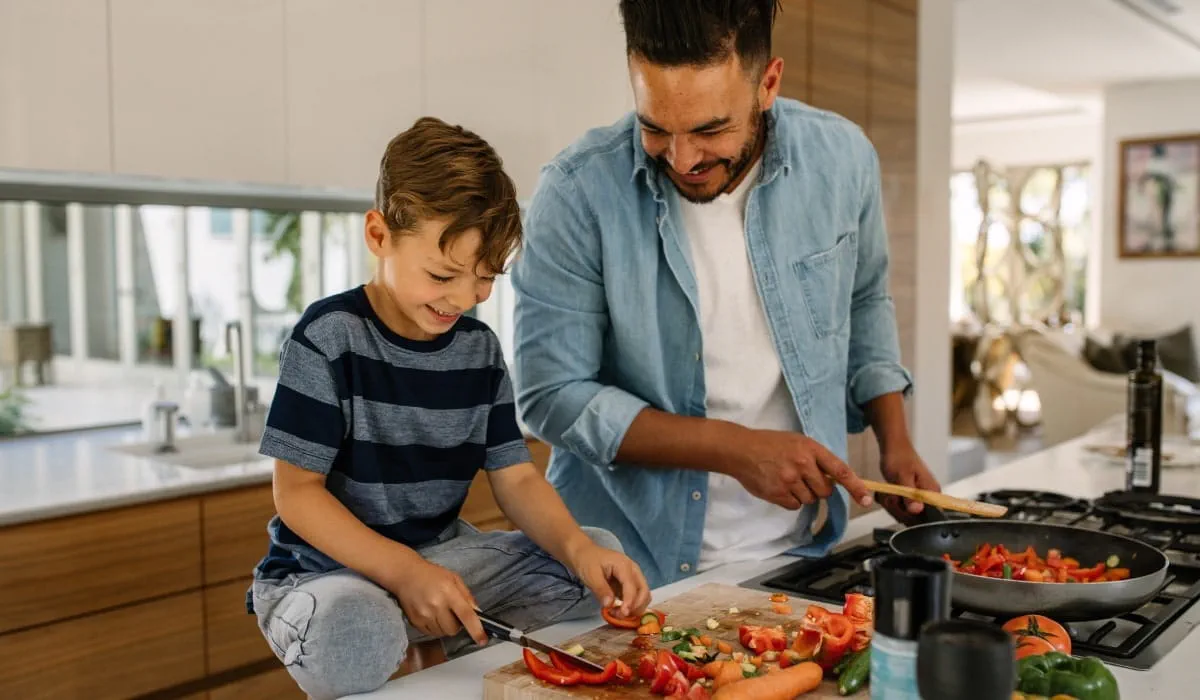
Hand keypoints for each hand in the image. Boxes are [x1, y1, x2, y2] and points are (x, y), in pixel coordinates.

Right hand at [387, 558, 487, 645]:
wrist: (405, 574)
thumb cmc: (432, 575)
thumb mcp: (454, 578)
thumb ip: (467, 596)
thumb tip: (478, 613)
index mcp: (449, 592)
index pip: (466, 614)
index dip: (476, 629)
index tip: (482, 640)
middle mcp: (436, 605)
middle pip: (453, 629)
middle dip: (457, 625)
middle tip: (452, 613)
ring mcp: (424, 615)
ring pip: (442, 633)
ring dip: (445, 626)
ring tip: (440, 611)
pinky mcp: (415, 621)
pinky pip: (431, 633)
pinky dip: (434, 627)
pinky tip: (431, 614)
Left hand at [567, 542, 651, 618]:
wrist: (585, 554)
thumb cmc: (587, 561)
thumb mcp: (591, 574)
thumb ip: (601, 589)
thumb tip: (610, 605)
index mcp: (624, 565)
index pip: (632, 586)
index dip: (630, 602)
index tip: (623, 614)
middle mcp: (633, 571)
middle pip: (644, 591)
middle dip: (636, 606)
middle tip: (620, 615)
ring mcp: (633, 577)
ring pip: (643, 596)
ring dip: (635, 608)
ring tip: (617, 613)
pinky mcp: (629, 584)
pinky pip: (636, 597)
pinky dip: (631, 606)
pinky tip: (618, 610)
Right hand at [733, 429, 873, 508]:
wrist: (741, 449)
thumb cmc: (770, 444)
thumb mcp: (797, 442)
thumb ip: (816, 458)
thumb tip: (835, 479)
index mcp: (810, 449)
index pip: (840, 470)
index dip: (856, 487)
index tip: (867, 500)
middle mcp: (802, 464)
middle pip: (825, 490)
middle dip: (818, 488)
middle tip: (803, 477)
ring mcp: (790, 480)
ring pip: (810, 499)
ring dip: (802, 494)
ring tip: (786, 479)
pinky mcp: (778, 493)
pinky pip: (795, 505)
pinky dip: (789, 500)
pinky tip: (778, 486)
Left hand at [878, 442, 940, 524]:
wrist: (893, 447)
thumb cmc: (899, 457)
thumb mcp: (902, 476)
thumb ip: (909, 495)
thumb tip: (917, 510)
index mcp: (932, 493)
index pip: (928, 517)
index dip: (911, 516)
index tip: (899, 504)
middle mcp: (929, 498)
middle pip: (914, 519)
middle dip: (897, 509)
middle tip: (889, 495)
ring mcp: (919, 499)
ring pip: (904, 514)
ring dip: (891, 505)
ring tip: (887, 492)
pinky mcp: (910, 498)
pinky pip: (900, 509)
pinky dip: (890, 503)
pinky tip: (886, 494)